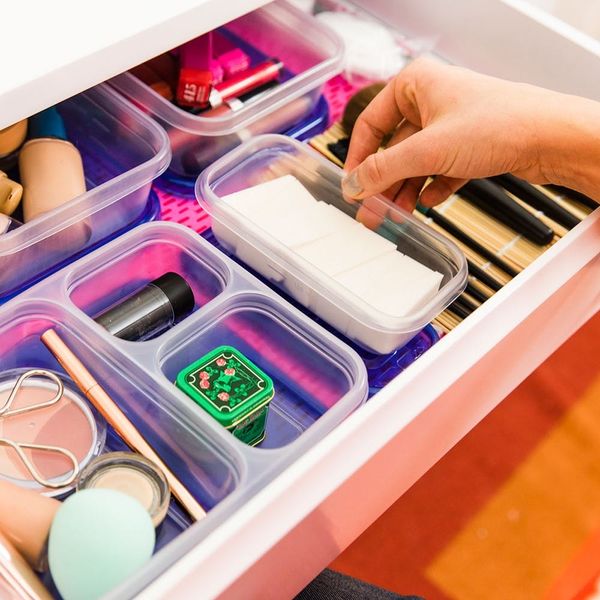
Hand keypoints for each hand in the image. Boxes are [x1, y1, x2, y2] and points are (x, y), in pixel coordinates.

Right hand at [342, 57, 599, 210]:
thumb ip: (384, 169)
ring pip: (416, 161)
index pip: (371, 123)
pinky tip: (428, 202)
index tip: (352, 186)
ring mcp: (451, 124)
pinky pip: (439, 169)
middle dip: (384, 182)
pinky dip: (432, 187)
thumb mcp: (427, 150)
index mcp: (415, 85)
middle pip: (394, 147)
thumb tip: (354, 184)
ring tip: (397, 215)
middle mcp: (432, 100)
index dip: (358, 158)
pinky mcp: (469, 144)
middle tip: (373, 210)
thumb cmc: (500, 123)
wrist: (552, 138)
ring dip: (405, 190)